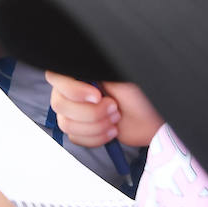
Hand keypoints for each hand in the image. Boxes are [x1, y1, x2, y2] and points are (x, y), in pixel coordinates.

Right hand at [45, 72, 163, 147]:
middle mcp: (72, 91)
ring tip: (115, 119)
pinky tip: (111, 131)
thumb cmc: (138, 95)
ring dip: (96, 126)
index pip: (56, 78)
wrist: (151, 119)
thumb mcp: (117, 76)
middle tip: (113, 107)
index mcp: (79, 74)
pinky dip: (97, 138)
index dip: (73, 91)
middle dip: (91, 112)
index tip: (97, 96)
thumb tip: (74, 68)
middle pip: (60, 104)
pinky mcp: (81, 130)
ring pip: (67, 124)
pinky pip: (76, 138)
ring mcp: (75, 112)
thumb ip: (92, 72)